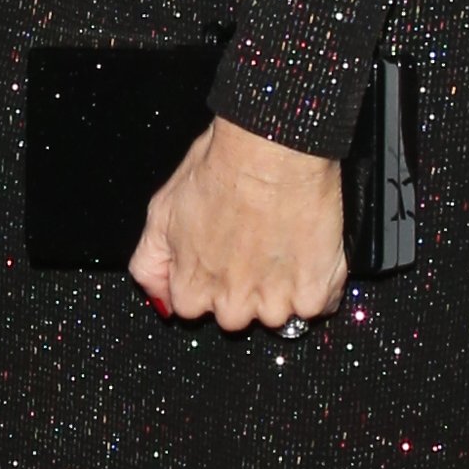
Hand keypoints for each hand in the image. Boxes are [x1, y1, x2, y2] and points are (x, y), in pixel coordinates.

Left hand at [130, 115, 347, 332]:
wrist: (272, 152)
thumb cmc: (220, 170)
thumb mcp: (162, 211)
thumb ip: (151, 263)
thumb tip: (158, 296)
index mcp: (191, 289)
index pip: (192, 308)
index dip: (206, 278)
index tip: (219, 255)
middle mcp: (231, 305)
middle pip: (235, 316)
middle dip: (242, 288)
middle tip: (252, 245)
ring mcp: (274, 304)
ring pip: (277, 315)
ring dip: (282, 289)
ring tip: (282, 242)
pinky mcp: (313, 295)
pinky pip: (318, 307)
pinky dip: (318, 285)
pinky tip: (310, 252)